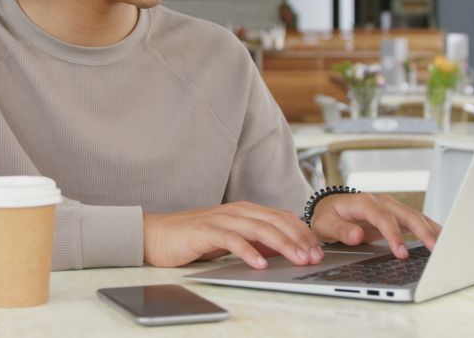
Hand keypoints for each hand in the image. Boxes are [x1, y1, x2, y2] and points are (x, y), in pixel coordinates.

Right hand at [143, 201, 323, 269]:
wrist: (156, 235)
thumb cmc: (192, 238)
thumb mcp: (230, 238)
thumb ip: (254, 239)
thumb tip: (281, 248)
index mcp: (244, 211)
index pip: (281, 217)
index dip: (302, 232)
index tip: (317, 249)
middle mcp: (236, 211)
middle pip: (275, 221)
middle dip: (299, 239)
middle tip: (314, 256)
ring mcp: (221, 219)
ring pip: (259, 228)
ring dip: (282, 244)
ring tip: (297, 259)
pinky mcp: (205, 231)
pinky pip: (232, 239)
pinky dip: (248, 251)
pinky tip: (259, 263)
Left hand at [310, 193, 441, 258]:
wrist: (329, 207)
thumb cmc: (327, 216)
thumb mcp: (325, 224)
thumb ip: (340, 231)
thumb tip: (357, 236)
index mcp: (363, 202)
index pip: (382, 217)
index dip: (394, 234)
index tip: (401, 252)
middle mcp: (380, 201)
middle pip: (406, 214)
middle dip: (423, 231)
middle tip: (435, 250)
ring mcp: (391, 206)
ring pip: (415, 216)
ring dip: (432, 230)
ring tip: (447, 246)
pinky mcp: (396, 215)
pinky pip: (416, 220)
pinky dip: (430, 228)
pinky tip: (442, 238)